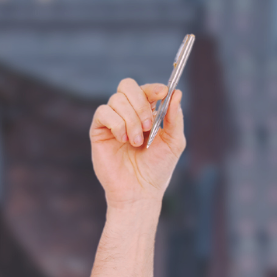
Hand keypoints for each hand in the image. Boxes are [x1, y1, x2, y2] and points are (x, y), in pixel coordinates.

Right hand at [91, 79, 184, 209]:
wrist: (140, 191)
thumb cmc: (157, 169)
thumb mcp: (174, 142)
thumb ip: (175, 117)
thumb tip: (177, 92)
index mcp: (146, 113)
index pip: (145, 90)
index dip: (153, 88)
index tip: (163, 92)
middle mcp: (128, 113)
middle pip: (127, 86)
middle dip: (140, 102)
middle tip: (148, 125)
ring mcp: (113, 121)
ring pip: (117, 100)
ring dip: (131, 120)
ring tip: (136, 142)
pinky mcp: (99, 131)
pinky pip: (103, 112)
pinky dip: (116, 123)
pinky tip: (123, 140)